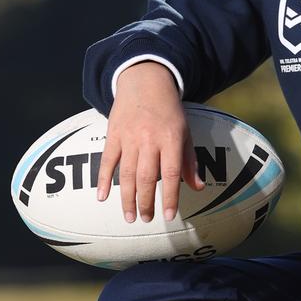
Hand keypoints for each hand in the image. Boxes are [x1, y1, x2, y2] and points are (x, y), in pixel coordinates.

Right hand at [96, 62, 203, 223]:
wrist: (145, 82)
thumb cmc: (169, 111)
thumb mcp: (185, 132)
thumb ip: (189, 161)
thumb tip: (198, 188)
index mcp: (170, 139)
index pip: (171, 174)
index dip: (170, 196)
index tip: (168, 215)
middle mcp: (149, 139)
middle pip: (146, 177)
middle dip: (145, 202)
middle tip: (145, 219)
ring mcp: (129, 137)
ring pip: (127, 173)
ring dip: (127, 198)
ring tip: (129, 217)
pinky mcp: (113, 134)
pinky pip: (107, 161)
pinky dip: (103, 179)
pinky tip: (102, 197)